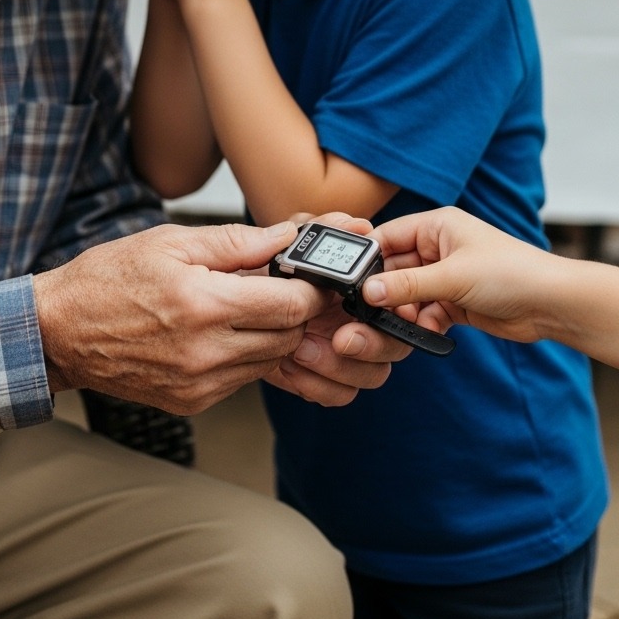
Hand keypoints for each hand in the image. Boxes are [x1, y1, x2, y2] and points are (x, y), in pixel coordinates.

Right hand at [33, 218, 333, 413]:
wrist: (58, 332)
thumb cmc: (107, 280)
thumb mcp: (170, 242)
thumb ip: (235, 242)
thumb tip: (285, 236)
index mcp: (202, 306)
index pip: (292, 305)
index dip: (309, 287)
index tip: (307, 273)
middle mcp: (204, 353)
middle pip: (290, 336)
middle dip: (295, 310)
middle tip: (278, 285)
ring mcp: (199, 384)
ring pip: (271, 361)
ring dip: (272, 333)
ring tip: (246, 306)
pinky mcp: (191, 402)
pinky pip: (243, 379)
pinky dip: (246, 354)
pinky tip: (222, 331)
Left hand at [264, 211, 409, 404]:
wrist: (218, 298)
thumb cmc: (255, 260)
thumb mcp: (282, 236)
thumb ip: (319, 227)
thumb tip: (357, 225)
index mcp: (360, 283)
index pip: (400, 300)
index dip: (395, 307)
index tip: (365, 305)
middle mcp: (358, 317)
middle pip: (396, 345)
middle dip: (372, 345)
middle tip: (339, 339)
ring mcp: (340, 349)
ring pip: (371, 375)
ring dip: (341, 368)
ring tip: (301, 351)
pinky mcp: (319, 375)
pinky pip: (337, 393)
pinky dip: (317, 386)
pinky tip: (288, 367)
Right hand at [363, 206, 555, 343]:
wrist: (552, 305)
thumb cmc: (511, 273)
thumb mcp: (452, 277)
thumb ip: (406, 285)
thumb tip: (367, 291)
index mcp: (437, 226)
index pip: (388, 236)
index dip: (367, 258)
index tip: (347, 281)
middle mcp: (439, 248)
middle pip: (394, 269)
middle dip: (384, 291)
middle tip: (368, 312)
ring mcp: (447, 276)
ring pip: (408, 294)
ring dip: (403, 311)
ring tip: (401, 324)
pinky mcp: (456, 302)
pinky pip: (425, 312)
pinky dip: (421, 323)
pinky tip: (425, 331)